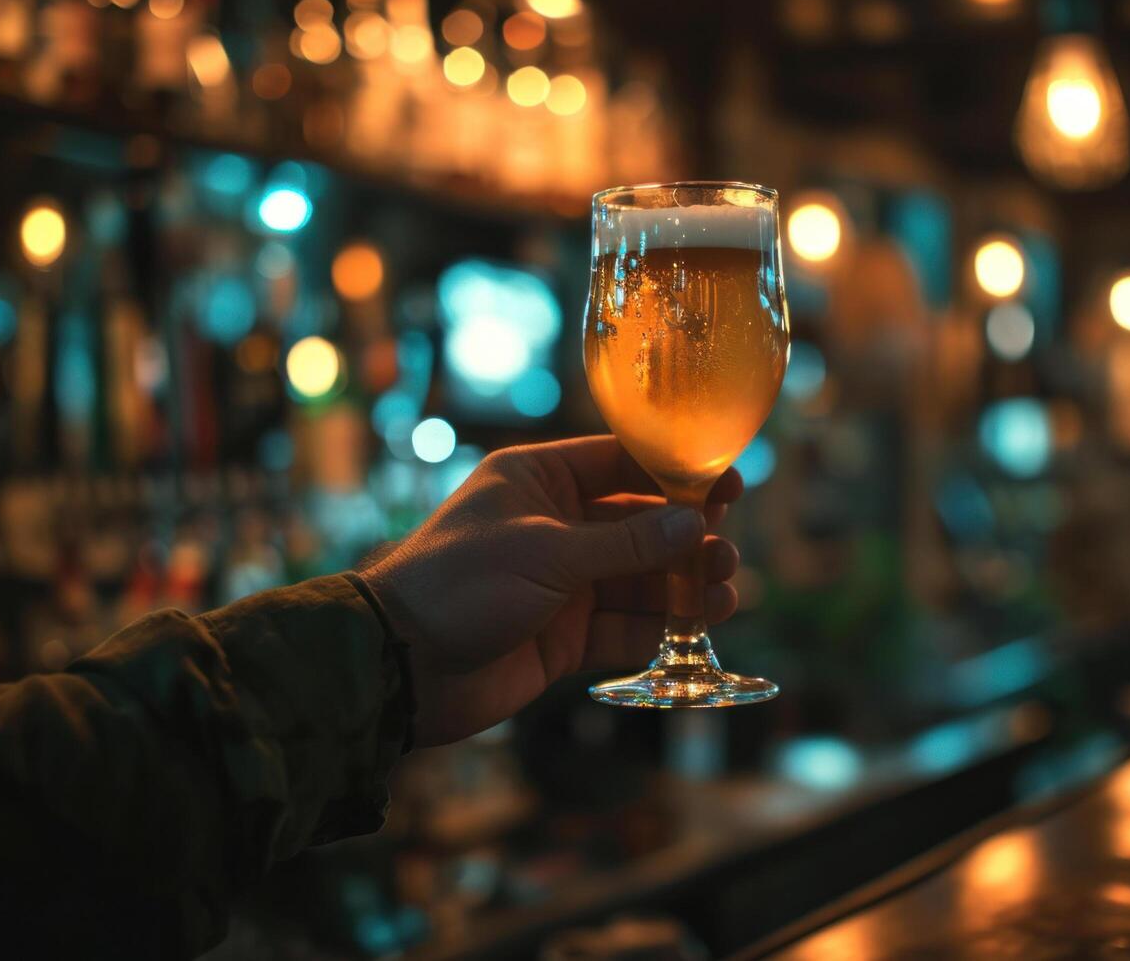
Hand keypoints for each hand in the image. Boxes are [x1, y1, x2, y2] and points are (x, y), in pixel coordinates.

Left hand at [360, 436, 742, 745]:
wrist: (402, 666)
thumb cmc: (460, 584)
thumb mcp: (547, 552)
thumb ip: (626, 543)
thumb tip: (694, 526)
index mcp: (538, 481)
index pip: (620, 463)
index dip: (676, 474)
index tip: (727, 484)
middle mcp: (554, 525)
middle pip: (639, 525)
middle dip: (686, 539)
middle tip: (726, 551)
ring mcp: (561, 583)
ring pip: (638, 579)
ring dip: (682, 586)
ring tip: (726, 591)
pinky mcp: (565, 635)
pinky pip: (624, 626)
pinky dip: (660, 628)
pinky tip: (699, 625)